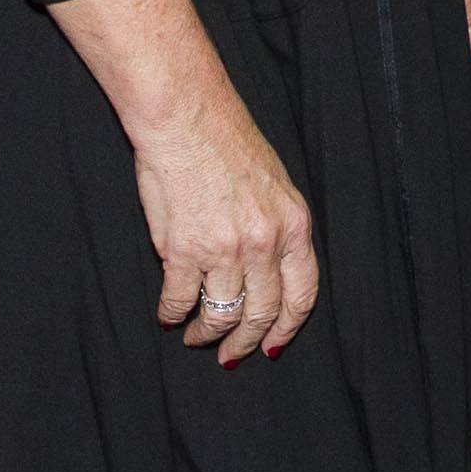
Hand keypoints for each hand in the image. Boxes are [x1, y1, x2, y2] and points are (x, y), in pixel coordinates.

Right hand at [129, 92, 318, 364]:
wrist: (186, 115)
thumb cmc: (226, 140)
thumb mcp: (275, 183)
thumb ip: (277, 228)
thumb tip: (267, 272)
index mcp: (293, 224)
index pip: (302, 295)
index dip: (286, 328)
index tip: (272, 345)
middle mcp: (264, 243)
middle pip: (261, 313)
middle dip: (244, 342)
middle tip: (230, 355)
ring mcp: (224, 250)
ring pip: (221, 314)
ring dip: (207, 333)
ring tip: (196, 336)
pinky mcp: (183, 251)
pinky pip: (180, 299)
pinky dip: (173, 313)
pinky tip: (169, 314)